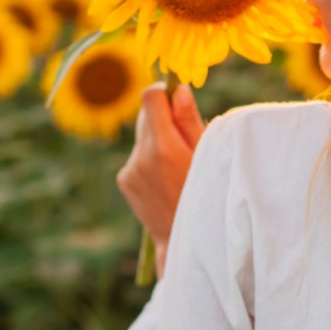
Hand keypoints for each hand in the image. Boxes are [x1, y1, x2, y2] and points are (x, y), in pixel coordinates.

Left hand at [116, 82, 206, 279]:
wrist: (183, 239)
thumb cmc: (206, 194)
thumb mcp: (206, 157)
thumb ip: (189, 122)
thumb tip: (179, 89)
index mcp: (164, 147)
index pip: (151, 97)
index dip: (164, 93)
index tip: (176, 101)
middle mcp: (141, 156)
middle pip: (146, 115)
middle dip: (164, 119)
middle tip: (184, 139)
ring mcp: (129, 170)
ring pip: (142, 137)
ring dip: (157, 141)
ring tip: (176, 166)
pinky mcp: (124, 180)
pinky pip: (136, 156)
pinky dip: (149, 159)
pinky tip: (164, 179)